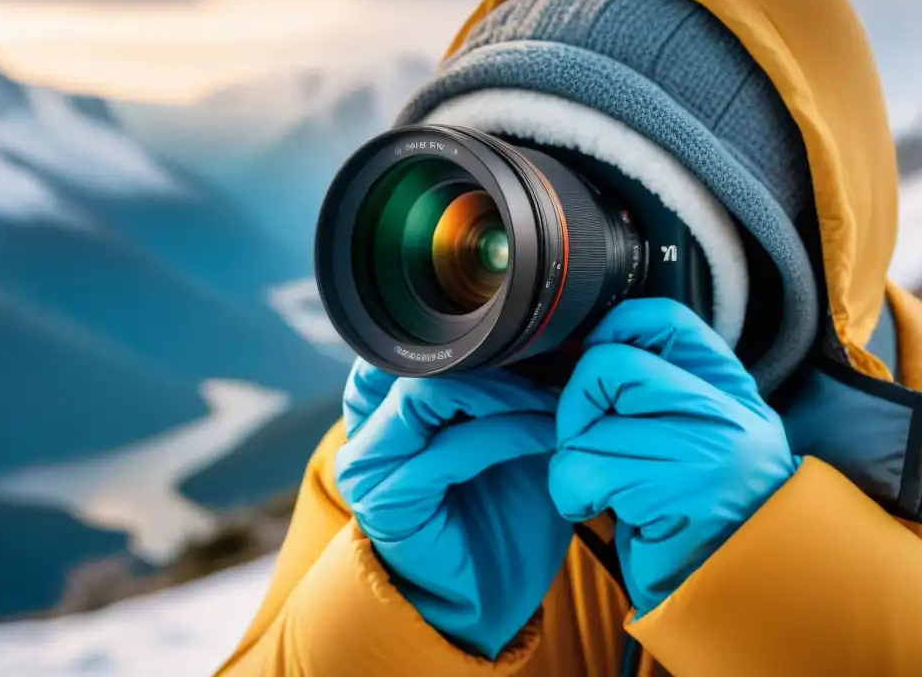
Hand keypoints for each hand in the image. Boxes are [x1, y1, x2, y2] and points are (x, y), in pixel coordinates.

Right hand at [334, 359, 572, 658]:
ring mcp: (369, 465)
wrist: (492, 596)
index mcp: (383, 401)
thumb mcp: (512, 428)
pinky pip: (450, 447)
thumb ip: (514, 381)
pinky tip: (548, 435)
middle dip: (496, 358)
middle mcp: (364, 427)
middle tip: (557, 364)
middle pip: (418, 357)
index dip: (482, 334)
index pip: (414, 337)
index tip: (547, 339)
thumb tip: (552, 325)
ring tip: (557, 401)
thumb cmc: (503, 509)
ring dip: (505, 392)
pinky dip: (508, 432)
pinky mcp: (387, 501)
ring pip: (427, 392)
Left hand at [548, 299, 798, 616]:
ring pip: (584, 426)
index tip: (594, 356)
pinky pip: (578, 472)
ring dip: (575, 462)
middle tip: (587, 440)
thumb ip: (665, 390)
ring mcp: (699, 451)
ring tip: (608, 486)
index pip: (663, 322)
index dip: (614, 329)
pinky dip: (572, 494)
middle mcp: (721, 411)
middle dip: (576, 404)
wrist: (748, 590)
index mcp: (729, 389)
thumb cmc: (710, 512)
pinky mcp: (667, 493)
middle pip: (608, 366)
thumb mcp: (708, 436)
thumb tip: (589, 351)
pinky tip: (601, 508)